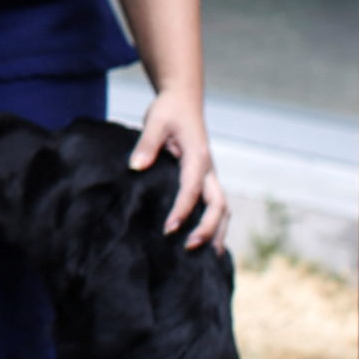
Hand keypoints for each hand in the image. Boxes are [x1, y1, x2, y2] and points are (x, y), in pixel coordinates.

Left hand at [131, 90, 228, 250]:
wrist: (183, 100)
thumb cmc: (168, 111)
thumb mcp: (155, 121)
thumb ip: (147, 144)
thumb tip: (136, 167)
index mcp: (197, 157)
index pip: (192, 189)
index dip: (182, 210)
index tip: (168, 229)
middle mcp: (209, 170)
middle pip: (218, 205)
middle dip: (207, 228)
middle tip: (188, 247)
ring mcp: (210, 175)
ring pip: (222, 208)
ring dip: (217, 231)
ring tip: (208, 258)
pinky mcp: (206, 179)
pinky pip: (216, 204)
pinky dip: (215, 224)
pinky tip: (208, 242)